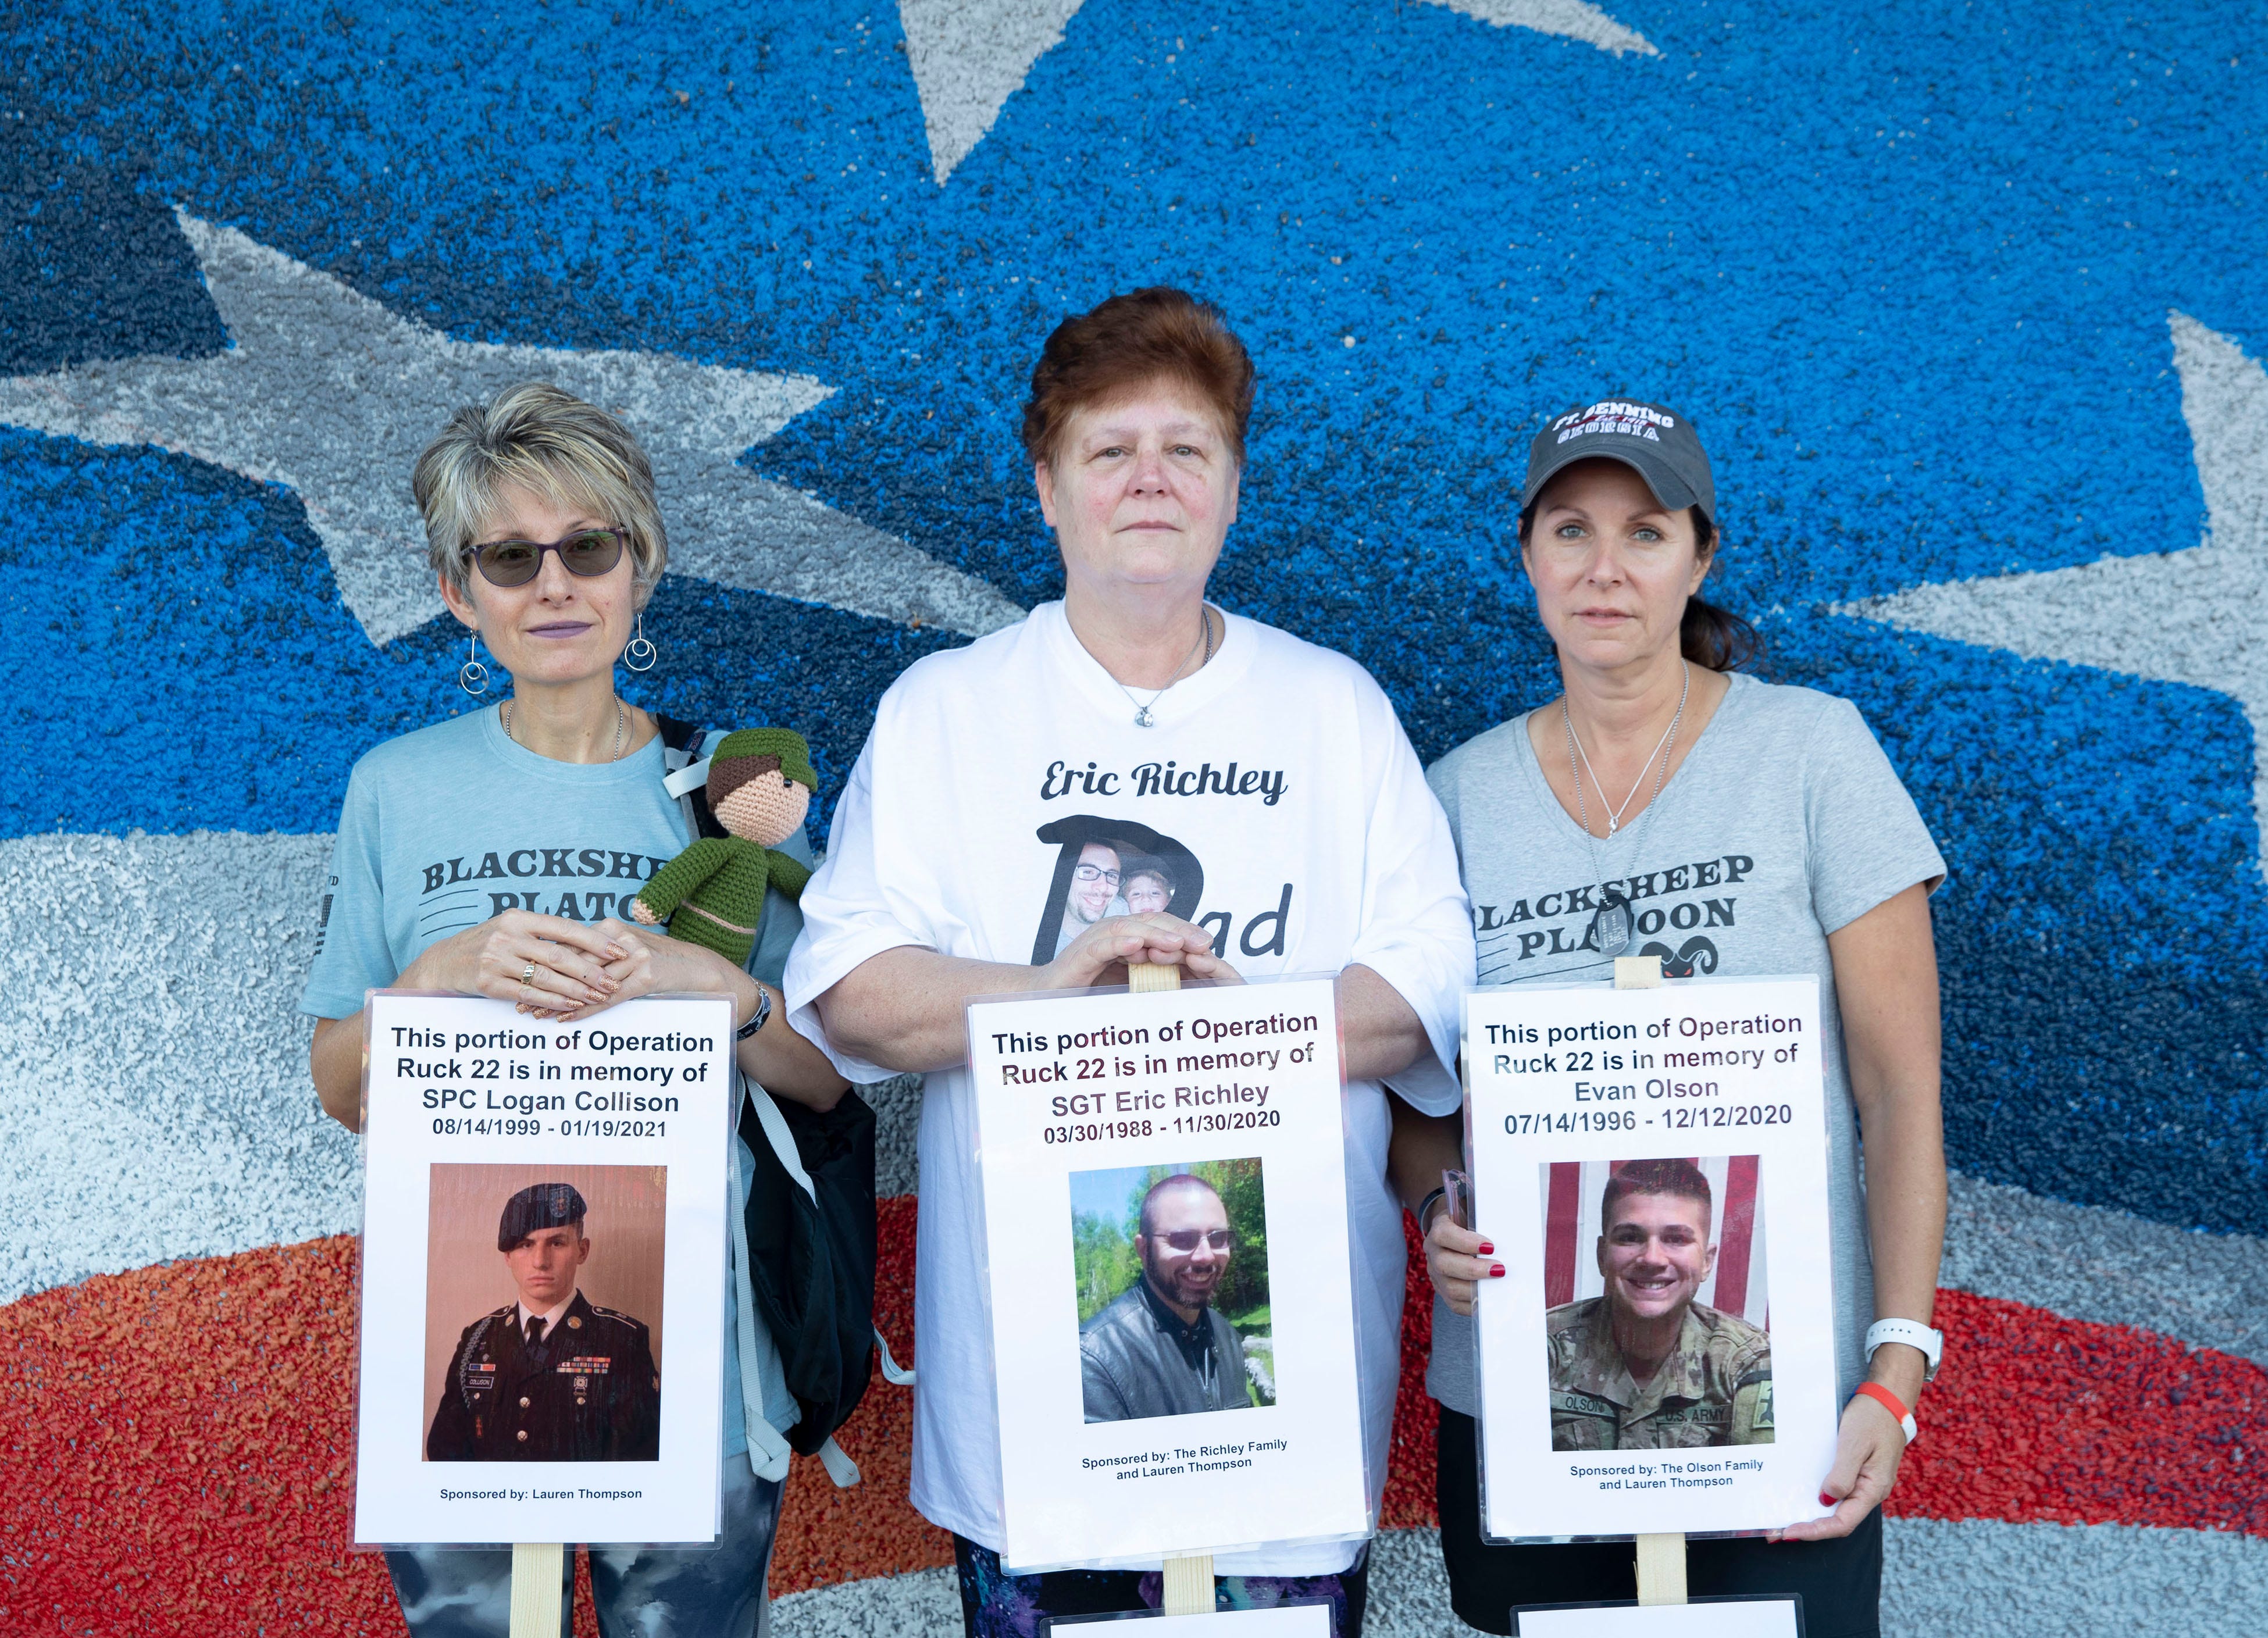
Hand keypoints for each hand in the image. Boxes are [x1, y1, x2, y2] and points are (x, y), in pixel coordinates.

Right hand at [400, 909, 626, 1013]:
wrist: (444, 961)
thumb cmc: (488, 944)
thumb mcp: (512, 928)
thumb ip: (543, 932)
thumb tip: (590, 940)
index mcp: (519, 917)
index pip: (566, 927)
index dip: (596, 940)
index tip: (620, 949)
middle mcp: (508, 936)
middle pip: (560, 955)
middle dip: (592, 970)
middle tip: (614, 981)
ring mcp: (497, 960)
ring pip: (547, 977)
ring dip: (577, 990)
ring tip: (599, 997)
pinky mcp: (489, 983)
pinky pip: (529, 995)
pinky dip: (553, 1001)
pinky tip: (572, 1006)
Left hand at [539, 918, 752, 1021]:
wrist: (698, 969)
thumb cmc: (658, 961)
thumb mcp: (624, 951)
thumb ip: (597, 954)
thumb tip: (557, 965)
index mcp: (610, 927)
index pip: (568, 946)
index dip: (541, 964)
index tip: (519, 978)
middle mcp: (620, 938)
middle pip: (573, 964)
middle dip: (543, 984)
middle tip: (518, 1002)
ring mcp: (634, 956)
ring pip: (587, 983)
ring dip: (558, 1001)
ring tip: (535, 1016)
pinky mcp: (646, 976)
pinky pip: (608, 998)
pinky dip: (585, 1010)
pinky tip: (565, 1020)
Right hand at [1043, 913, 1244, 990]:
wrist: (1048, 996)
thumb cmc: (1088, 988)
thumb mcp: (1129, 981)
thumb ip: (1153, 974)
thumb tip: (1190, 978)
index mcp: (1127, 935)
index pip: (1162, 927)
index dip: (1186, 933)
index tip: (1210, 946)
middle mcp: (1113, 931)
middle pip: (1151, 921)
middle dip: (1180, 930)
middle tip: (1205, 942)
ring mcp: (1096, 940)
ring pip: (1130, 928)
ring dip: (1156, 934)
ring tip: (1179, 943)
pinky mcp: (1081, 955)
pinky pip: (1103, 945)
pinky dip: (1121, 943)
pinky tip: (1138, 945)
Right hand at [1424, 1210, 1502, 1315]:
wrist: (1456, 1232)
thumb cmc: (1470, 1224)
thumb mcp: (1474, 1215)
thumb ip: (1484, 1222)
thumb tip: (1508, 1236)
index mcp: (1439, 1228)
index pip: (1444, 1234)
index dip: (1466, 1242)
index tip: (1490, 1246)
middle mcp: (1433, 1252)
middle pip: (1444, 1264)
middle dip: (1474, 1269)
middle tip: (1499, 1269)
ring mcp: (1436, 1273)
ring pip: (1449, 1287)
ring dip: (1475, 1289)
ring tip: (1497, 1284)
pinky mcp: (1443, 1290)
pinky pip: (1455, 1304)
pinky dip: (1473, 1304)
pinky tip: (1488, 1299)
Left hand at [1771, 1391, 1906, 1541]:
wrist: (1887, 1400)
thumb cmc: (1872, 1419)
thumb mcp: (1854, 1445)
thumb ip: (1841, 1476)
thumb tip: (1825, 1500)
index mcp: (1872, 1489)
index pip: (1843, 1522)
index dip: (1816, 1531)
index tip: (1789, 1532)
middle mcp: (1868, 1492)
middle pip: (1837, 1520)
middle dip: (1809, 1528)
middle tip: (1776, 1532)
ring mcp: (1862, 1483)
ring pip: (1835, 1508)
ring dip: (1811, 1515)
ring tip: (1783, 1518)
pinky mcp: (1855, 1472)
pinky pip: (1836, 1491)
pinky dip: (1817, 1498)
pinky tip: (1800, 1496)